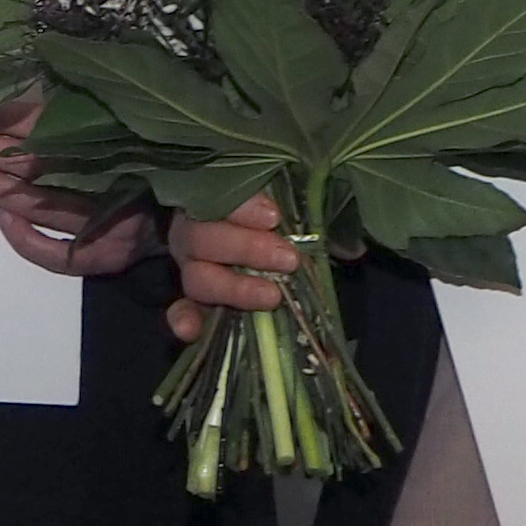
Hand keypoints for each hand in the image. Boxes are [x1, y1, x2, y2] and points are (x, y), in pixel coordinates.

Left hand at [0, 97, 150, 276]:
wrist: (193, 211)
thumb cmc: (151, 156)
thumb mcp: (121, 119)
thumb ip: (78, 106)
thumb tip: (13, 95)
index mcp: (127, 139)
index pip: (55, 127)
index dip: (10, 121)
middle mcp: (122, 182)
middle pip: (43, 168)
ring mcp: (114, 226)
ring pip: (43, 206)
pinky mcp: (107, 257)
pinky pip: (57, 254)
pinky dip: (25, 239)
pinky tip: (1, 219)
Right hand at [162, 193, 305, 340]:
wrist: (280, 252)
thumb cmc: (287, 224)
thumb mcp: (298, 210)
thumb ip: (312, 212)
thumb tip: (345, 234)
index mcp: (216, 199)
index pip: (216, 195)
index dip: (240, 208)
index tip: (273, 217)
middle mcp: (195, 229)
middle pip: (201, 237)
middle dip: (245, 249)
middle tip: (288, 260)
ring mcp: (192, 266)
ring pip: (196, 275)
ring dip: (232, 287)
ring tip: (272, 296)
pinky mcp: (194, 300)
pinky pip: (181, 309)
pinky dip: (184, 319)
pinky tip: (191, 330)